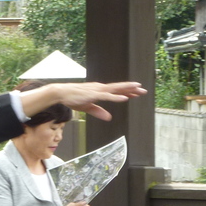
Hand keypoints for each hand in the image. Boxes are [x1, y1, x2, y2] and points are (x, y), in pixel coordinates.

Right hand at [20, 82, 146, 120]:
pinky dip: (116, 97)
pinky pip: (107, 96)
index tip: (136, 93)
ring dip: (127, 90)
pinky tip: (125, 98)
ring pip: (116, 90)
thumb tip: (109, 117)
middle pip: (119, 88)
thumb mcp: (87, 107)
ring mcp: (97, 90)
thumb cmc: (72, 99)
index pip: (116, 91)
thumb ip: (99, 112)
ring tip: (138, 89)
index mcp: (99, 91)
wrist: (61, 93)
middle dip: (132, 89)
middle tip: (143, 90)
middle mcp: (100, 88)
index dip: (126, 92)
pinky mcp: (93, 94)